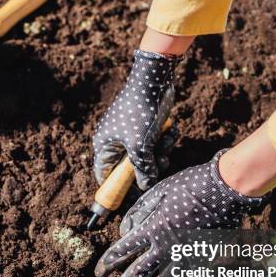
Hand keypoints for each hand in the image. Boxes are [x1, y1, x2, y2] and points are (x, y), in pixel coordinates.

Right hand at [93, 50, 180, 190]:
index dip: (116, 187)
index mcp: (104, 145)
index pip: (104, 174)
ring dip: (160, 152)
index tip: (130, 196)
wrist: (154, 80)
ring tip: (166, 140)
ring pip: (146, 156)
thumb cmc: (140, 112)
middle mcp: (114, 140)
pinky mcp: (145, 127)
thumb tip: (146, 185)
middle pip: (130, 168)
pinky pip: (154, 143)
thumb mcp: (140, 146)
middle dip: (149, 166)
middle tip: (160, 161)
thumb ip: (142, 169)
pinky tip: (171, 130)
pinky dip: (164, 140)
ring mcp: (130, 134)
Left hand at [94, 150, 265, 276]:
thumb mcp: (156, 192)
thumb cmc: (189, 186)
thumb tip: (125, 233)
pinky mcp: (204, 266)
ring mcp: (185, 260)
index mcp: (151, 230)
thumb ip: (137, 214)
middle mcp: (165, 249)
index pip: (121, 251)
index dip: (107, 263)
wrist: (225, 189)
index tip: (98, 274)